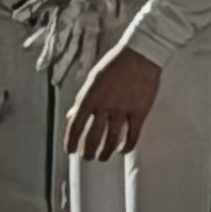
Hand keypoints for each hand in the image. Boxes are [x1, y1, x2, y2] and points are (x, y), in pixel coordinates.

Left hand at [65, 46, 160, 161]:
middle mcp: (105, 106)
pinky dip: (127, 146)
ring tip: (102, 157)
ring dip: (105, 152)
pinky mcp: (140, 112)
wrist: (141, 54)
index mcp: (90, 97)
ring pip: (112, 140)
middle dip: (88, 151)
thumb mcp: (93, 79)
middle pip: (93, 138)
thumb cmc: (116, 63)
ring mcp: (123, 110)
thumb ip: (83, 99)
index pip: (75, 126)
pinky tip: (123, 150)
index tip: (70, 151)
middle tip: (87, 157)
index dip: (71, 141)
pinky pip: (133, 135)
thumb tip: (73, 115)